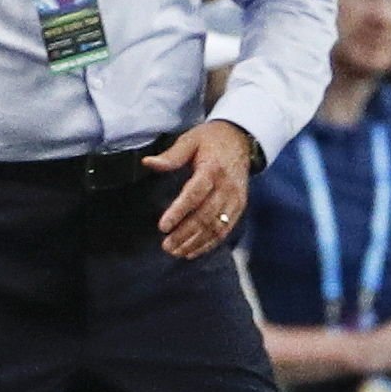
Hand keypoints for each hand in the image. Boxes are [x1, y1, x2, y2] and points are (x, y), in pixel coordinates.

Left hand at [148, 120, 256, 260]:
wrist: (242, 139)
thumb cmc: (211, 140)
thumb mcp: (190, 140)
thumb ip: (171, 155)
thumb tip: (148, 162)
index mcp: (213, 169)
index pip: (195, 194)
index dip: (179, 212)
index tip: (163, 226)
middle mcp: (227, 187)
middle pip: (205, 215)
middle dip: (185, 233)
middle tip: (166, 245)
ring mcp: (235, 199)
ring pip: (216, 226)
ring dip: (196, 242)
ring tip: (176, 252)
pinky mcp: (239, 206)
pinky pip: (226, 229)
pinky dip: (210, 243)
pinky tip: (193, 252)